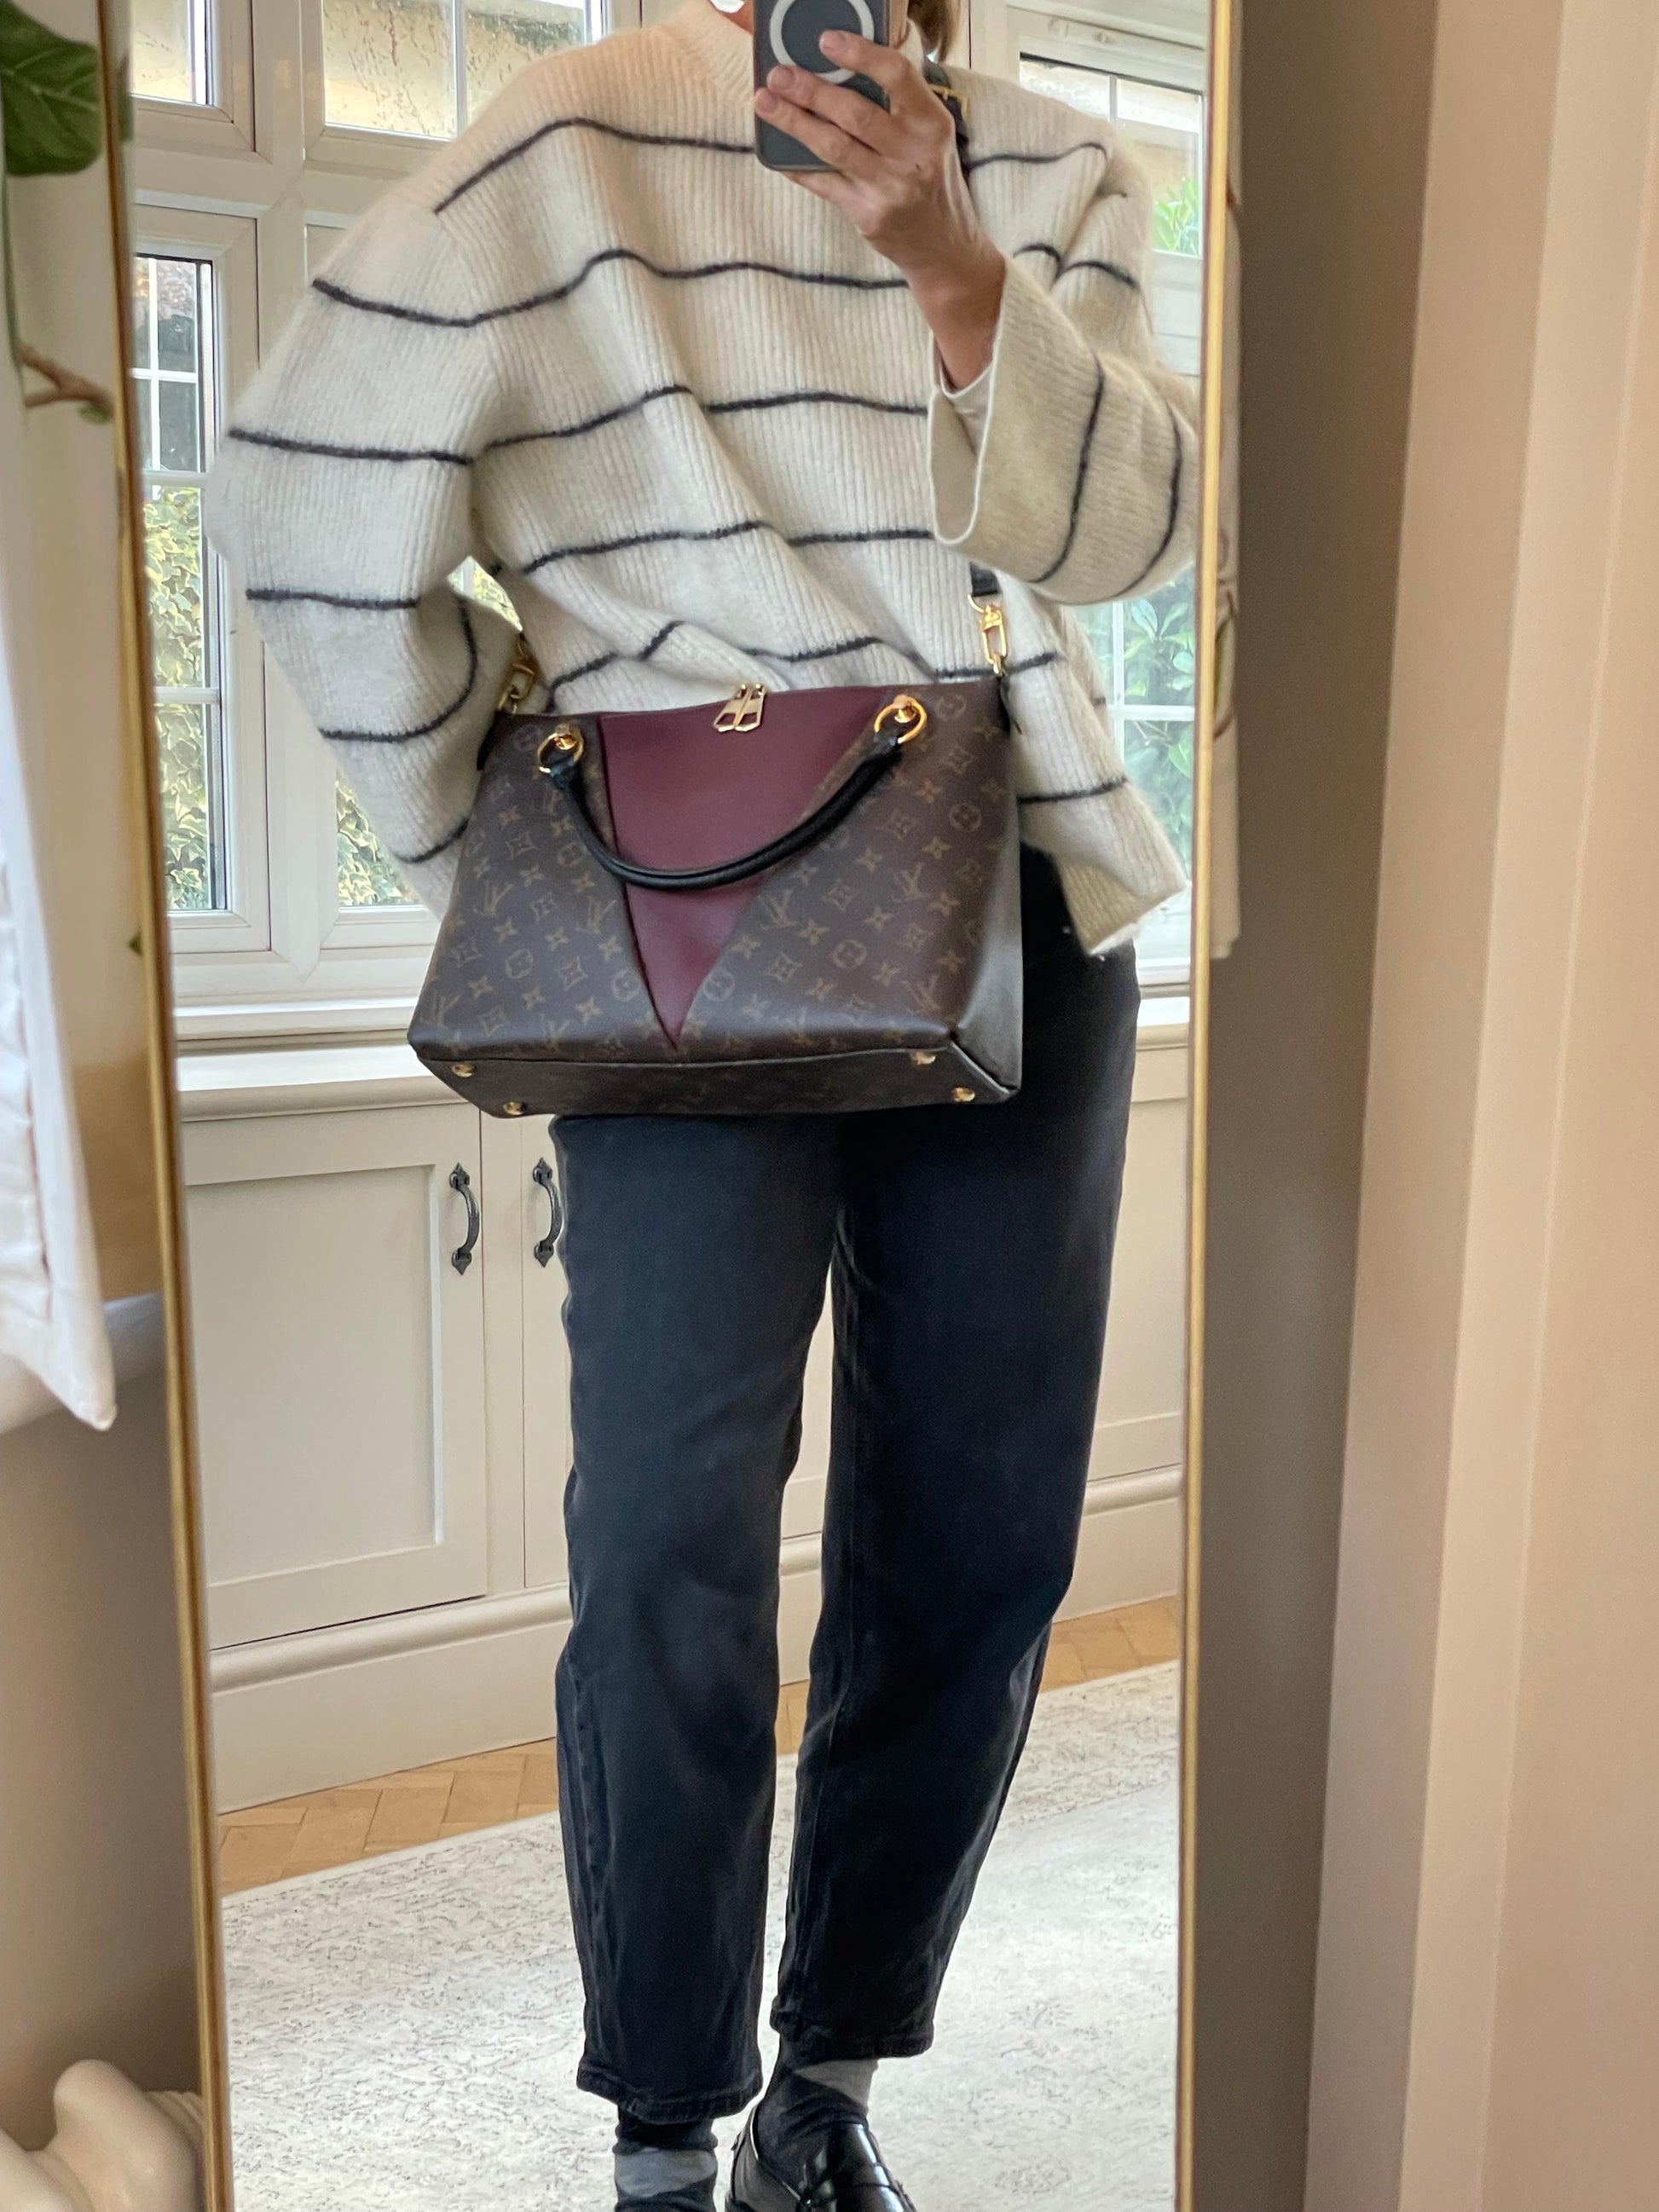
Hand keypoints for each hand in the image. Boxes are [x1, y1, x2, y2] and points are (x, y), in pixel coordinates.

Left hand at [754, 30, 1004, 386]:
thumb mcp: (930, 138)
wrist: (946, 249)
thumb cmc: (931, 182)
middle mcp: (914, 155)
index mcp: (932, 124)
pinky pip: (825, 184)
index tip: (826, 41)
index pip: (896, 77)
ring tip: (766, 103)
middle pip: (854, 113)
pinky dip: (798, 166)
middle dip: (810, 90)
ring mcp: (892, 188)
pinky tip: (777, 152)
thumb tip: (840, 72)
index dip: (859, 54)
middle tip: (779, 75)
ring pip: (834, 147)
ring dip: (794, 123)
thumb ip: (898, 108)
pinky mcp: (870, 216)